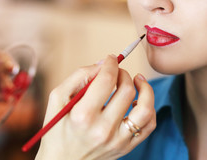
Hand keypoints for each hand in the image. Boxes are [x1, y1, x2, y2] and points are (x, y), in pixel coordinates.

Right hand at [35, 55, 155, 159]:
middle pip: (127, 90)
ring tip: (138, 80)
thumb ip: (79, 76)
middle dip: (124, 73)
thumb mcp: (57, 99)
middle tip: (118, 71)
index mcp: (83, 116)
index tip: (111, 59)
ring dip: (145, 88)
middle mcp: (103, 129)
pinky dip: (149, 108)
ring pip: (145, 108)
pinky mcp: (127, 147)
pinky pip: (149, 125)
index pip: (107, 80)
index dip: (111, 63)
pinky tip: (139, 101)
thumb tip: (103, 63)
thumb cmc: (57, 130)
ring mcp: (118, 140)